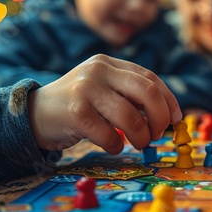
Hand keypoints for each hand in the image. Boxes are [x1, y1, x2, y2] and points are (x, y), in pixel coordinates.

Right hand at [28, 54, 181, 153]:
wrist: (35, 113)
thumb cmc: (80, 107)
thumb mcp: (105, 92)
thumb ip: (131, 97)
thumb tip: (168, 117)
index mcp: (110, 64)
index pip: (151, 78)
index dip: (169, 101)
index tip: (176, 120)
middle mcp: (99, 70)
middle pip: (147, 92)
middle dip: (160, 117)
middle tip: (158, 134)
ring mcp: (86, 89)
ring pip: (130, 116)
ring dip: (141, 136)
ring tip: (139, 144)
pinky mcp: (76, 111)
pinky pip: (109, 135)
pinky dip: (117, 146)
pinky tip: (113, 146)